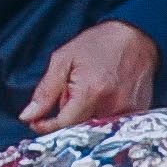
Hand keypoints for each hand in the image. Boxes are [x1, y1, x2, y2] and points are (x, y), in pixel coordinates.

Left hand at [17, 18, 159, 131]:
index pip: (63, 124)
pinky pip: (112, 123)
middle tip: (68, 94)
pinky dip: (102, 114)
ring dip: (86, 115)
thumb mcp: (63, 60)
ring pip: (96, 128)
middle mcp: (111, 106)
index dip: (47, 126)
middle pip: (80, 129)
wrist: (135, 37)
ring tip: (89, 91)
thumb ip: (45, 92)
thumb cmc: (98, 44)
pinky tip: (104, 95)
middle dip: (68, 117)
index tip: (36, 121)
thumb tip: (28, 116)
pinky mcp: (138, 113)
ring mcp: (127, 112)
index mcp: (90, 92)